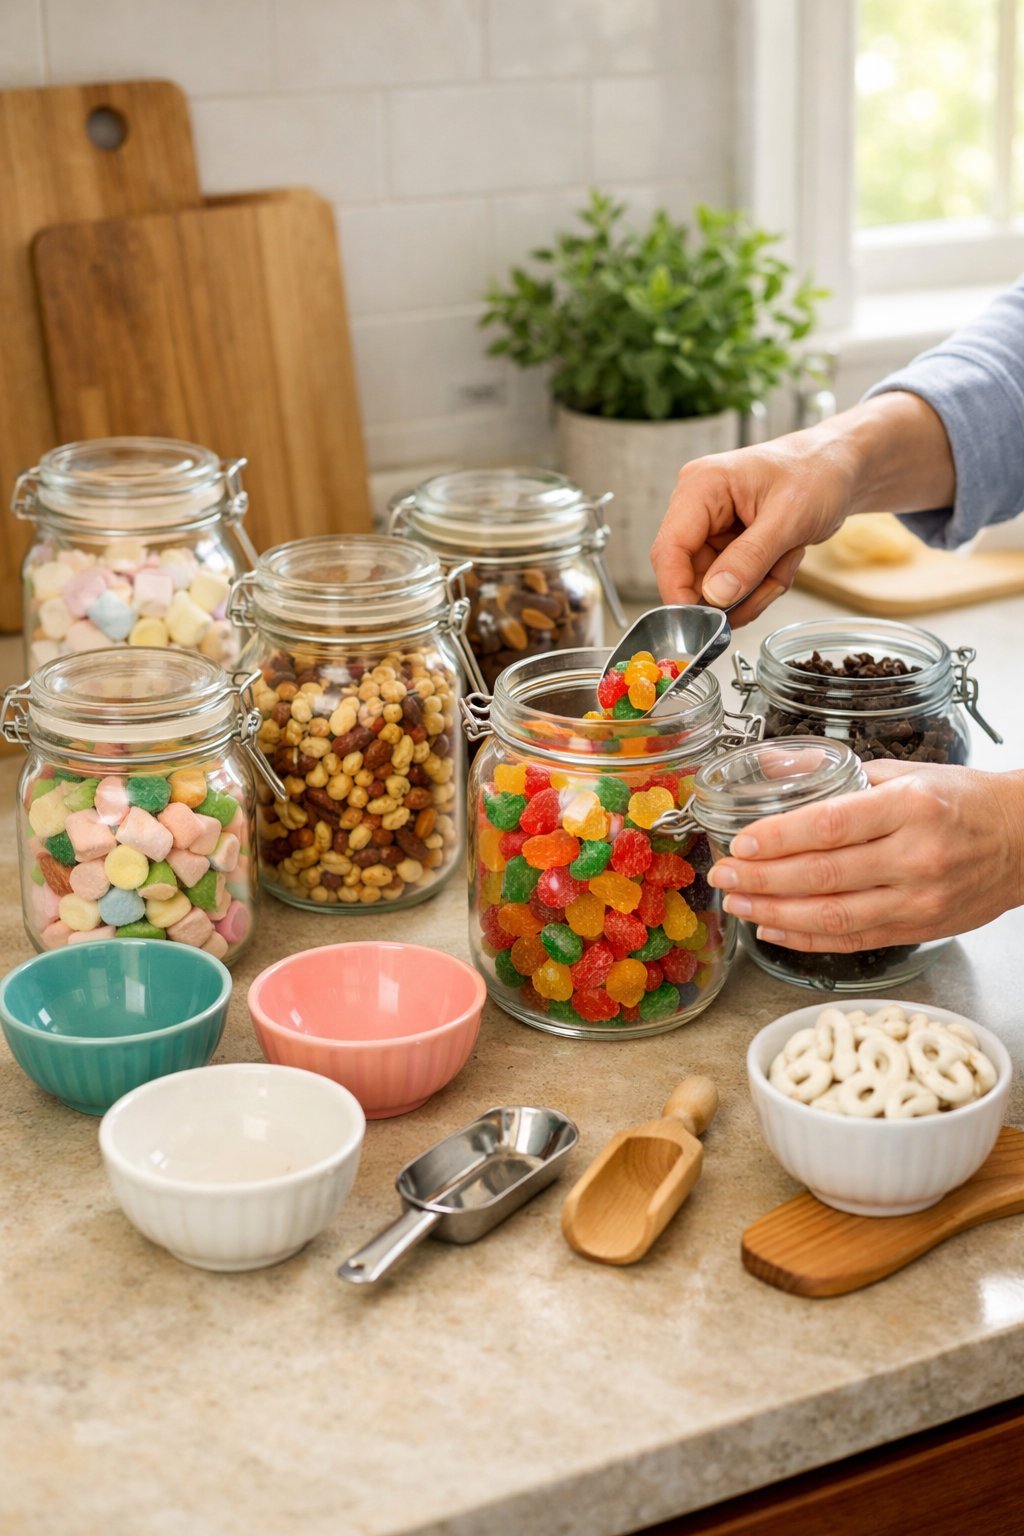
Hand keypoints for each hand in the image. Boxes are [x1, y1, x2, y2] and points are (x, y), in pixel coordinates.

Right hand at [650, 430, 855, 623]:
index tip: (700, 623)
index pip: (670, 549)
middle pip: (692, 574)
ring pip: (716, 586)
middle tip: (768, 588)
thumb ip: (750, 558)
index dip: (678, 591)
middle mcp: (698, 507)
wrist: (841, 468)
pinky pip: (735, 583)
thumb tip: (715, 596)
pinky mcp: (728, 543)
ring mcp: (712, 527)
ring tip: (786, 561)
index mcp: (701, 487)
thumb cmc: (818, 472)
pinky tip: (785, 559)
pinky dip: (763, 583)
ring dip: (755, 588)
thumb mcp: (788, 517)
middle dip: (734, 592)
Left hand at [706, 761, 1023, 950]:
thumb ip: (836, 774)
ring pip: (833, 916)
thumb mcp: (904, 771)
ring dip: (775, 913)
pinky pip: (852, 940)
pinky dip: (806, 938)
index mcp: (910, 807)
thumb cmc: (963, 801)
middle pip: (824, 875)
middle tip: (722, 876)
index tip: (739, 843)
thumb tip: (770, 764)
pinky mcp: (919, 928)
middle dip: (762, 879)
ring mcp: (919, 899)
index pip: (830, 826)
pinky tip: (773, 928)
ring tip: (737, 904)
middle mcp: (916, 856)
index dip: (778, 838)